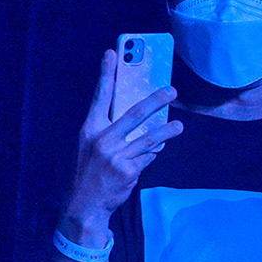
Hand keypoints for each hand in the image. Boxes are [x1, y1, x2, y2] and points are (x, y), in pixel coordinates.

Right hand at [62, 51, 183, 237]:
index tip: (112, 53)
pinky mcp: (129, 170)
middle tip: (171, 90)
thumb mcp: (86, 150)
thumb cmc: (84, 176)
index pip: (99, 96)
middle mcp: (102, 140)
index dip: (107, 74)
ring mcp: (116, 155)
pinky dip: (151, 155)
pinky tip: (153, 154)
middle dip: (156, 100)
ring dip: (167, 132)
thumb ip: (105, 134)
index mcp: (88, 131)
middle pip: (134, 113)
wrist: (83, 208)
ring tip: (179, 127)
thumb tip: (131, 121)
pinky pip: (147, 158)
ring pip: (149, 138)